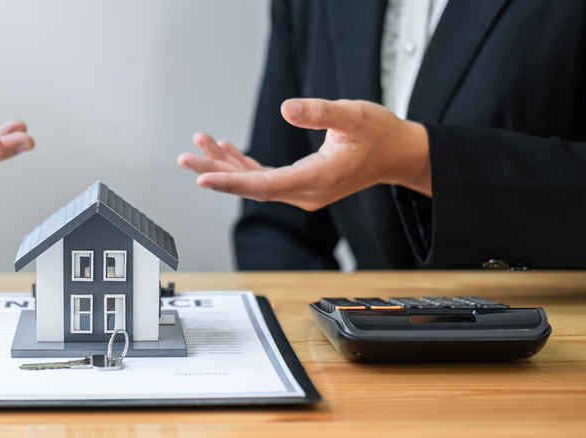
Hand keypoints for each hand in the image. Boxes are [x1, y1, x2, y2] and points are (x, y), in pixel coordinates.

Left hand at [176, 98, 430, 210]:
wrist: (398, 154)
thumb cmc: (379, 135)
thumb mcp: (353, 115)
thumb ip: (320, 112)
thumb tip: (287, 108)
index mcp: (316, 179)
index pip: (263, 184)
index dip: (230, 181)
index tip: (202, 177)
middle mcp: (305, 191)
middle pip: (251, 185)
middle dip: (216, 170)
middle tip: (186, 156)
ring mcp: (301, 189)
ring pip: (254, 181)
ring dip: (225, 165)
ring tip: (199, 144)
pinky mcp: (300, 182)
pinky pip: (264, 177)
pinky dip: (243, 165)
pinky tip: (225, 150)